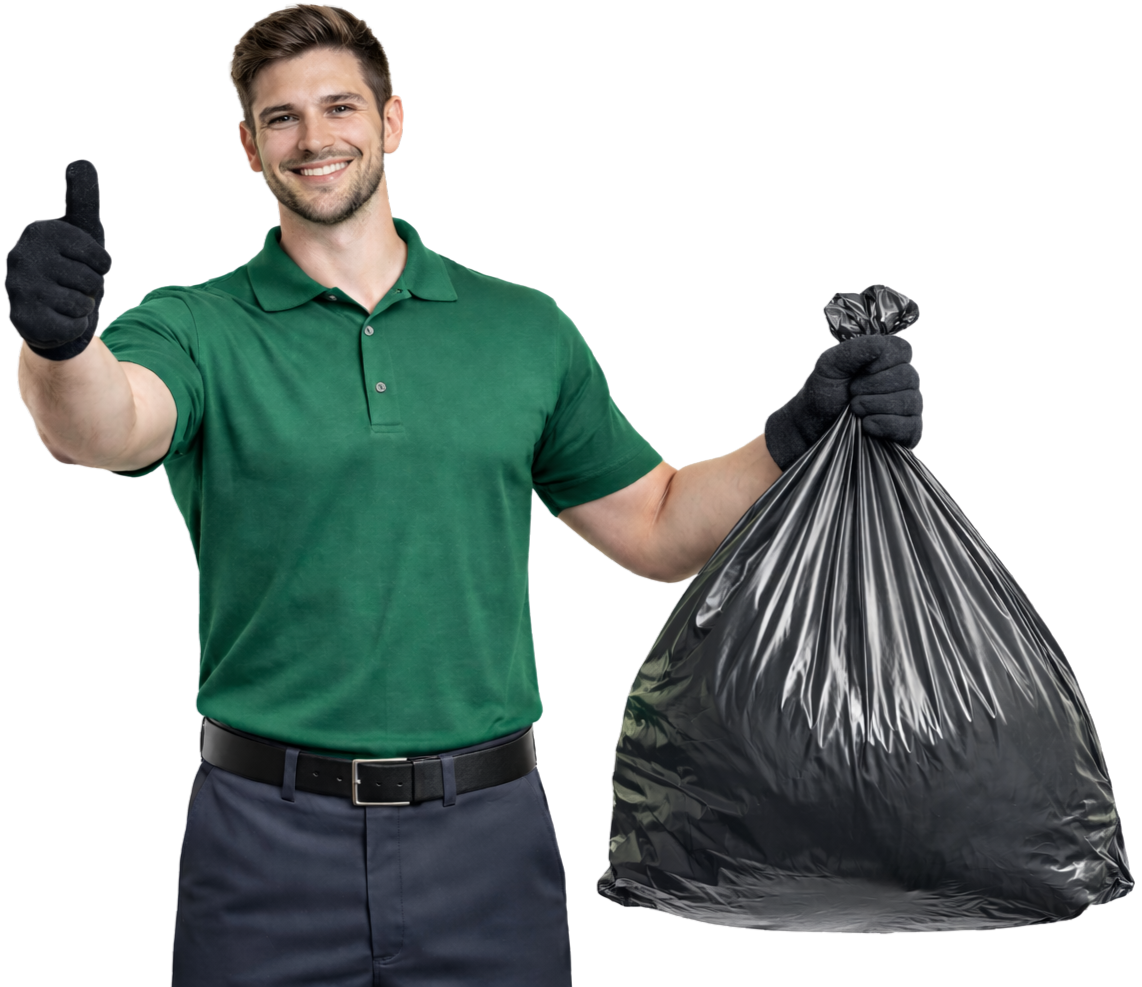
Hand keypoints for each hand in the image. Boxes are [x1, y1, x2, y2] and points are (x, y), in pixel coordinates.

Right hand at [6, 159, 110, 360]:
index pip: (100, 259)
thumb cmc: (71, 265)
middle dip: (91, 288)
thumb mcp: (82, 231)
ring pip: (82, 304)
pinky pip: (72, 325)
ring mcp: (18, 288)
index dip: (101, 268)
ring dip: (82, 307)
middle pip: (92, 282)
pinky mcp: (23, 317)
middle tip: (72, 285)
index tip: (84, 264)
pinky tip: (57, 317)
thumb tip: (81, 161)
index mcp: (40, 231)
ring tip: (64, 300)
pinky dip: (74, 325)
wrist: (51, 309)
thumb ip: (83, 199)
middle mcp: (21, 255)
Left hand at [764, 334, 922, 469]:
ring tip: (855, 409)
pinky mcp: (908, 431)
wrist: (813, 427)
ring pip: (910, 401)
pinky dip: (886, 425)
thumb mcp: (829, 365)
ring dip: (875, 405)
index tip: (857, 372)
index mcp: (888, 358)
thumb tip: (880, 344)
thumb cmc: (824, 393)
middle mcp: (904, 380)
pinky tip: (866, 425)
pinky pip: (911, 426)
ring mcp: (908, 406)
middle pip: (908, 377)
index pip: (902, 350)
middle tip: (851, 393)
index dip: (880, 362)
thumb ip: (853, 350)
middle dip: (872, 387)